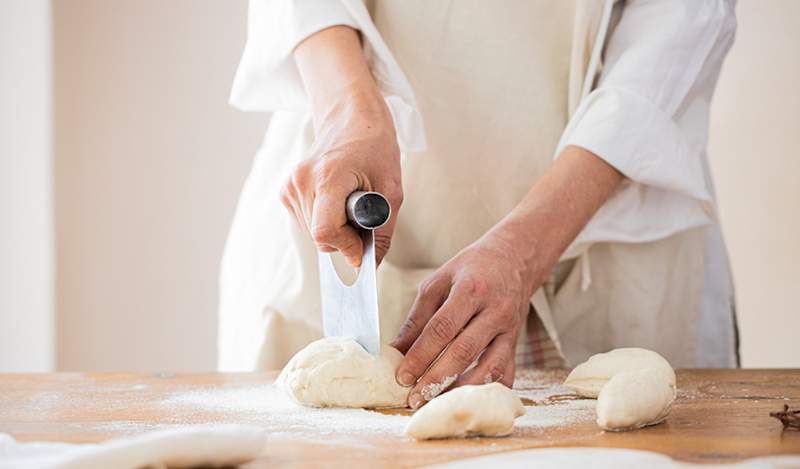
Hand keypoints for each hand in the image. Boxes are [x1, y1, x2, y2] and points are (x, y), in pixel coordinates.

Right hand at [281, 26, 401, 266]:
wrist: (350, 116)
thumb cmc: (375, 147)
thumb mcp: (391, 189)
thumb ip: (382, 231)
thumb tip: (369, 265)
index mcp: (327, 177)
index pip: (325, 232)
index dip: (347, 246)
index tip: (365, 242)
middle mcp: (301, 182)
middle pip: (320, 238)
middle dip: (346, 237)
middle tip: (364, 213)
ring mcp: (290, 186)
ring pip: (314, 234)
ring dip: (337, 230)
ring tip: (351, 201)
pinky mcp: (287, 191)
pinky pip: (307, 224)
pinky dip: (326, 221)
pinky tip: (337, 200)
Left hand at [390, 229, 535, 408]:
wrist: (514, 260)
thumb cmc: (471, 269)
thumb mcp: (439, 281)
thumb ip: (418, 317)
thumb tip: (396, 350)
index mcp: (471, 290)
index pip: (442, 328)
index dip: (421, 355)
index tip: (402, 376)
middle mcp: (494, 310)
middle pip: (464, 351)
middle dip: (436, 378)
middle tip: (414, 398)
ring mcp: (510, 329)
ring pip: (489, 367)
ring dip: (462, 390)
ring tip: (437, 403)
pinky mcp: (516, 343)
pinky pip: (506, 374)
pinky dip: (487, 391)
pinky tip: (467, 401)